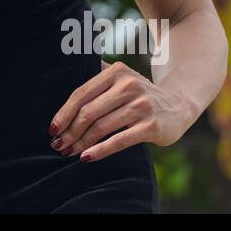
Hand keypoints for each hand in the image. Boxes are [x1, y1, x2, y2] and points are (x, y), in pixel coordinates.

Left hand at [47, 60, 191, 161]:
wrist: (178, 105)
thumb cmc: (139, 94)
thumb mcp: (121, 78)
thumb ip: (97, 75)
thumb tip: (59, 78)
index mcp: (116, 72)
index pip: (81, 93)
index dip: (63, 113)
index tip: (52, 129)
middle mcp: (129, 86)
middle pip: (88, 112)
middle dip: (69, 131)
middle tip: (58, 144)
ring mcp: (141, 106)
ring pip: (101, 127)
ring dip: (81, 143)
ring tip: (69, 152)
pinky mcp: (150, 126)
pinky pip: (118, 141)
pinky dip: (99, 150)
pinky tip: (86, 157)